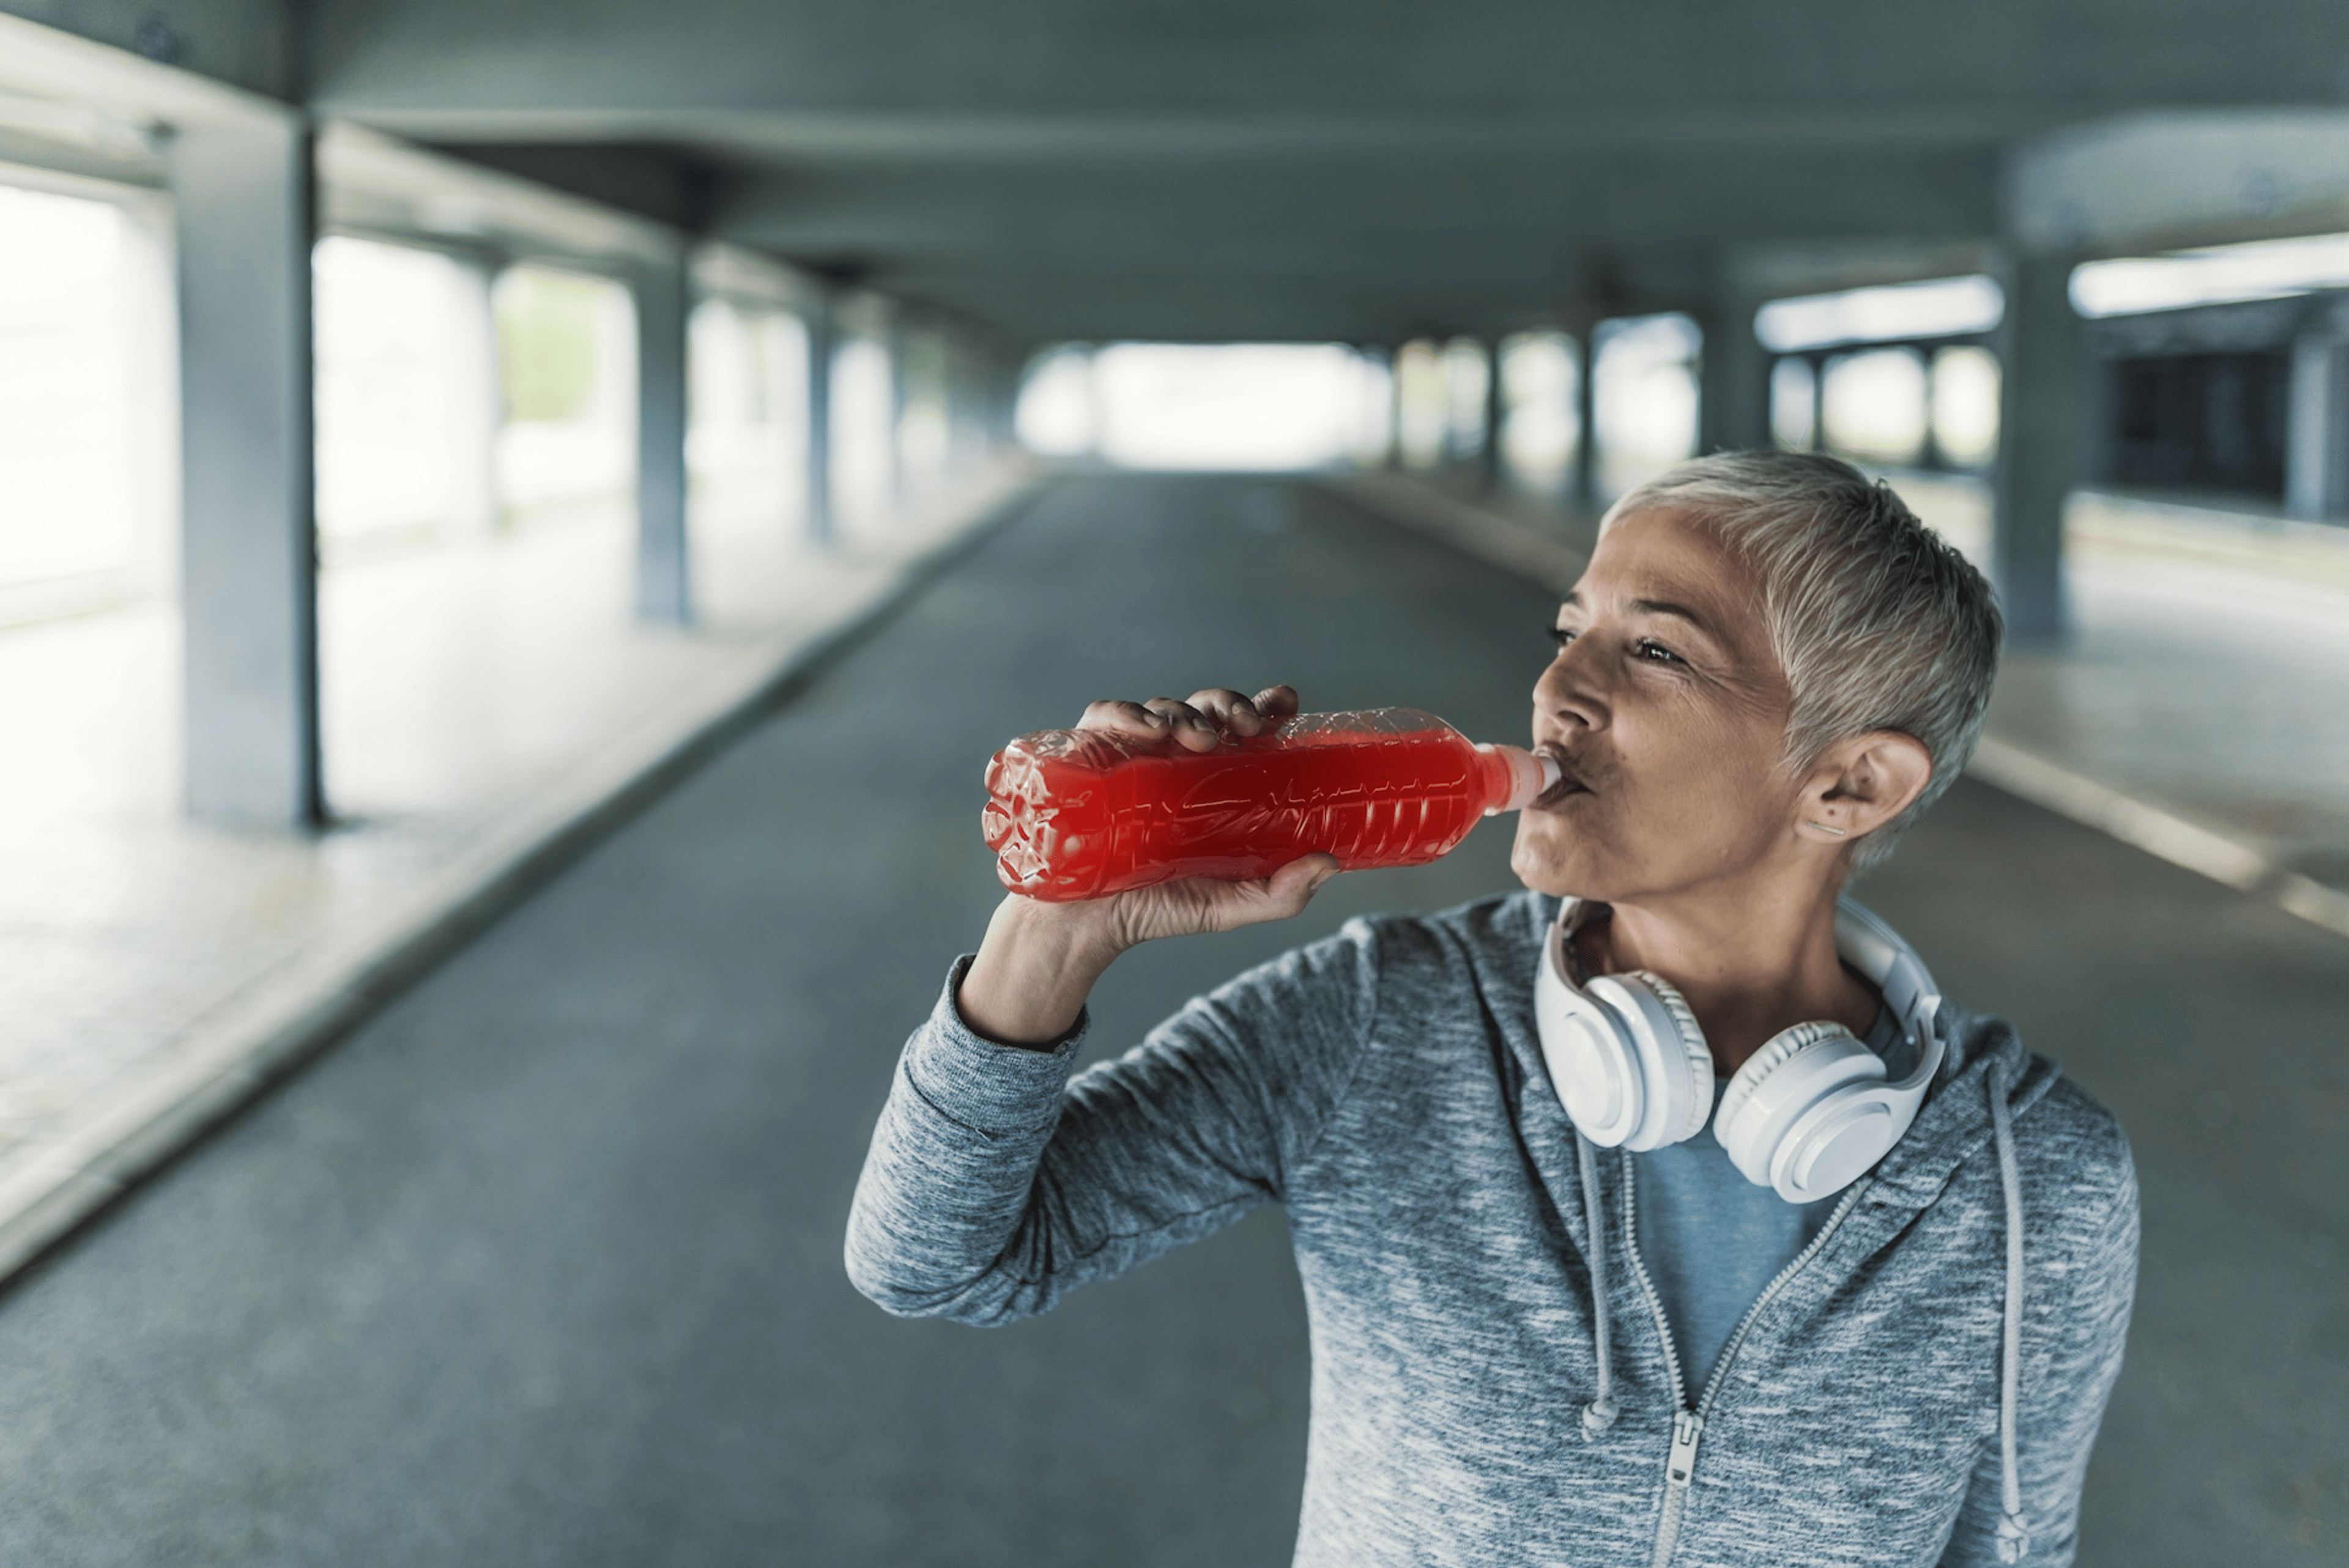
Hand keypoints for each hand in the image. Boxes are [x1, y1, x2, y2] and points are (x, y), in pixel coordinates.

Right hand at [959, 684, 1340, 1045]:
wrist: (1085, 925)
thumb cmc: (1157, 907)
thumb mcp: (1227, 905)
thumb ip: (1279, 893)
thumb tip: (1330, 863)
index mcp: (1213, 782)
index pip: (1245, 729)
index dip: (1266, 706)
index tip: (1284, 702)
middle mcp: (1174, 760)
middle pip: (1207, 709)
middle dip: (1230, 703)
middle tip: (1247, 725)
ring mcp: (1131, 754)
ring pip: (1162, 708)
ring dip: (1186, 712)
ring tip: (1199, 738)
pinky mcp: (1088, 756)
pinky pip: (1104, 716)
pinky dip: (1126, 713)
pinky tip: (1147, 730)